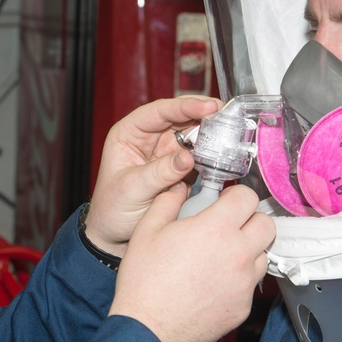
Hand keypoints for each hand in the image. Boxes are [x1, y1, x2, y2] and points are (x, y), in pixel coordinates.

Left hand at [85, 96, 221, 256]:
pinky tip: (224, 157)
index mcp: (129, 134)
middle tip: (228, 117)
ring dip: (212, 136)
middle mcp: (149, 139)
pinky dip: (213, 156)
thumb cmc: (112, 209)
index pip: (159, 111)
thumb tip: (187, 157)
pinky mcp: (180, 169)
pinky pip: (200, 157)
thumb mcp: (132, 189)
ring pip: (194, 136)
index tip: (208, 106)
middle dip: (205, 116)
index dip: (185, 106)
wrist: (115, 236)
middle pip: (181, 119)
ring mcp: (166, 153)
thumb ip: (159, 173)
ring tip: (230, 136)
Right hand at [108, 183, 274, 341]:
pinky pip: (251, 285)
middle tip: (230, 225)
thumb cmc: (145, 280)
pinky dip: (239, 280)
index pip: (247, 197)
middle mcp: (238, 253)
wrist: (150, 328)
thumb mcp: (147, 230)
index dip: (236, 195)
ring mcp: (244, 282)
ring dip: (248, 250)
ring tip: (222, 256)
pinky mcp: (243, 306)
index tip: (225, 201)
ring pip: (262, 255)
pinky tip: (215, 283)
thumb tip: (179, 189)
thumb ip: (167, 202)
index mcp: (216, 228)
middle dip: (250, 220)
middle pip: (266, 224)